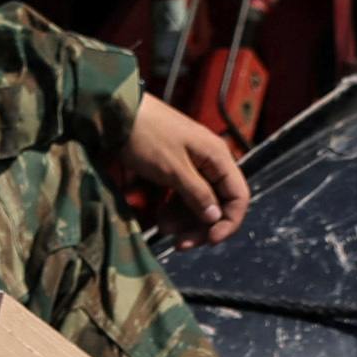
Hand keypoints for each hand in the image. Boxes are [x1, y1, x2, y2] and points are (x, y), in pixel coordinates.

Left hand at [113, 92, 252, 242]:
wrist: (118, 113)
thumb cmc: (147, 137)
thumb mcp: (172, 169)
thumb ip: (197, 194)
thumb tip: (216, 218)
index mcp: (218, 157)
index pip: (238, 197)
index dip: (228, 222)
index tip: (208, 241)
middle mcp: (211, 161)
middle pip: (219, 203)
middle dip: (201, 226)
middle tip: (179, 243)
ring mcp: (195, 163)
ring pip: (200, 202)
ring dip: (185, 219)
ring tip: (162, 226)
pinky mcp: (178, 167)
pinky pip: (185, 194)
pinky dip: (175, 208)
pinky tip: (160, 216)